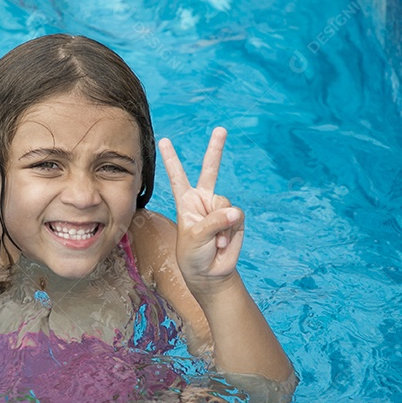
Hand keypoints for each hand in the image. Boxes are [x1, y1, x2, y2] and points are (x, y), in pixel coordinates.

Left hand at [158, 127, 243, 292]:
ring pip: (225, 203)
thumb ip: (213, 221)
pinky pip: (237, 216)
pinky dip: (230, 230)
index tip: (165, 140)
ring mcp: (220, 208)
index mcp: (186, 201)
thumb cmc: (194, 255)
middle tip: (221, 129)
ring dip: (220, 224)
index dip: (171, 159)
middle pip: (210, 169)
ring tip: (214, 241)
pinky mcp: (235, 218)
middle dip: (216, 149)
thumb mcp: (195, 237)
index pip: (177, 176)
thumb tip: (235, 212)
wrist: (209, 273)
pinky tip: (222, 242)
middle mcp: (203, 200)